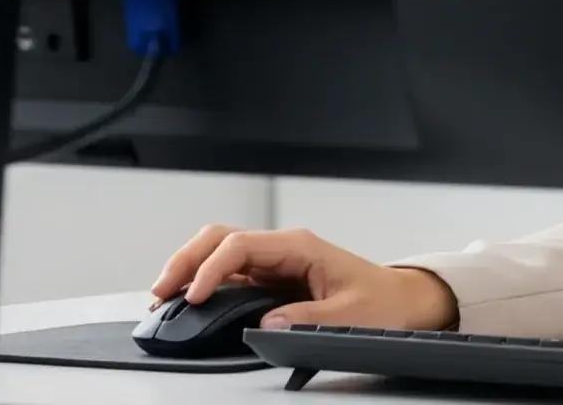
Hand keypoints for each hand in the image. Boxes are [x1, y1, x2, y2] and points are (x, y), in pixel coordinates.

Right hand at [146, 223, 457, 331]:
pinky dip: (202, 282)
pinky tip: (187, 300)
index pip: (241, 245)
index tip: (196, 297)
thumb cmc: (382, 302)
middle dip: (185, 260)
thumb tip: (268, 324)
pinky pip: (228, 273)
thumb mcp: (351, 316)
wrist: (402, 302)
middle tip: (161, 292)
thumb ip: (309, 319)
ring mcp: (274, 262)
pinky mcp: (270, 280)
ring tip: (164, 296)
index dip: (212, 268)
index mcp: (300, 246)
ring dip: (188, 268)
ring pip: (218, 251)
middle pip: (219, 238)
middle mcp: (282, 249)